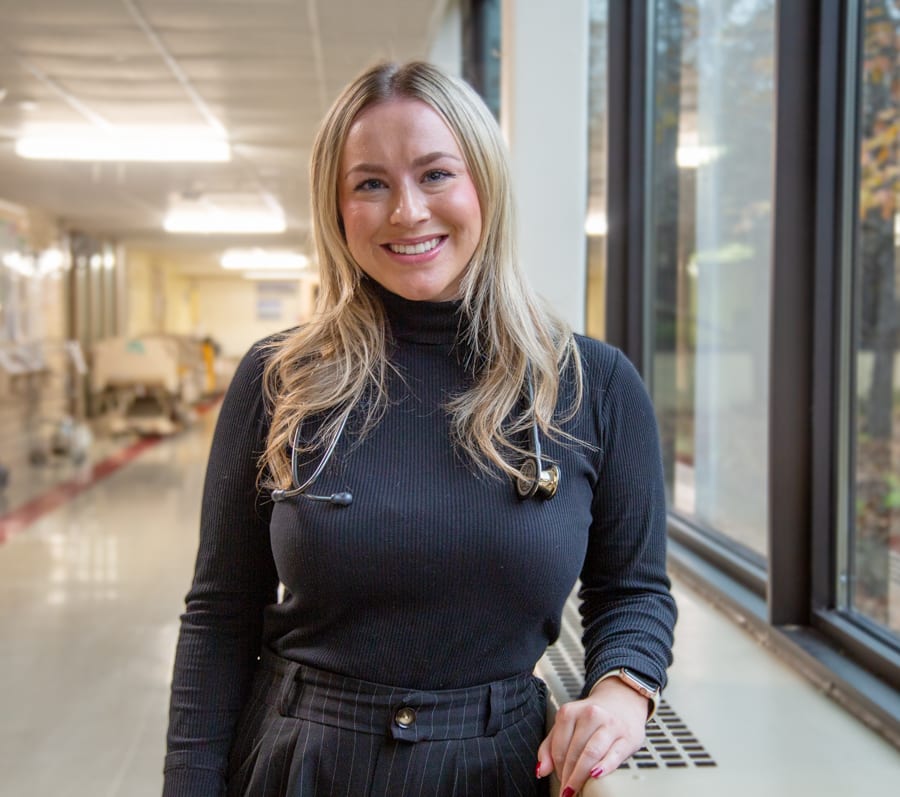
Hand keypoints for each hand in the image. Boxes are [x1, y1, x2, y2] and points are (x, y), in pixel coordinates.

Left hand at [535, 677, 647, 795]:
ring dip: (581, 776)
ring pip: (590, 753)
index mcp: (570, 712)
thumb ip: (550, 746)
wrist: (622, 702)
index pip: (558, 747)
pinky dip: (603, 768)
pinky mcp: (627, 737)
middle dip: (568, 776)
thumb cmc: (592, 718)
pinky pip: (614, 756)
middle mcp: (590, 715)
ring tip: (577, 790)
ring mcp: (610, 725)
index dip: (556, 768)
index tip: (559, 781)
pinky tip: (595, 776)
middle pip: (573, 752)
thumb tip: (541, 770)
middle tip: (567, 791)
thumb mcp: (567, 725)